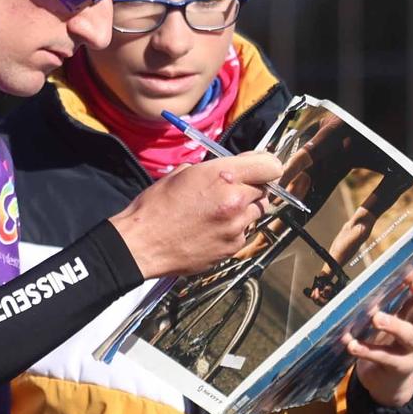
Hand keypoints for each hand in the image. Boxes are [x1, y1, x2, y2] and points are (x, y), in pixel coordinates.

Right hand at [110, 153, 284, 277]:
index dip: (266, 165)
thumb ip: (214, 169)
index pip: (270, 166)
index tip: (260, 167)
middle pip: (265, 189)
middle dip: (252, 187)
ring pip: (256, 212)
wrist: (141, 244)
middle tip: (232, 190)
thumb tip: (233, 168)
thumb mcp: (183, 173)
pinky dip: (233, 229)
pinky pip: (243, 233)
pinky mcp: (232, 247)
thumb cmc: (156, 207)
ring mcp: (236, 227)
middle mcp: (235, 201)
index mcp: (223, 176)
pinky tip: (212, 229)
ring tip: (218, 211)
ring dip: (244, 209)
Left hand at [348, 249, 412, 408]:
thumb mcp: (399, 315)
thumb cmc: (392, 338)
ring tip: (376, 317)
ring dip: (393, 324)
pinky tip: (351, 343)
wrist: (389, 380)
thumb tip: (391, 263)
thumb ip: (398, 294)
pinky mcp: (398, 367)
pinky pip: (382, 357)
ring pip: (409, 335)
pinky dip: (366, 349)